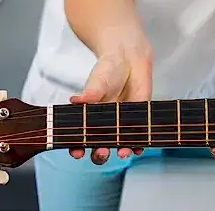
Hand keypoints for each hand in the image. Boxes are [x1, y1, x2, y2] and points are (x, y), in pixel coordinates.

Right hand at [69, 45, 152, 164]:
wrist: (129, 60)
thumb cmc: (107, 71)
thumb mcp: (97, 81)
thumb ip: (89, 93)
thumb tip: (76, 100)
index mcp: (89, 118)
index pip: (80, 138)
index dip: (77, 148)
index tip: (77, 151)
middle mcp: (104, 125)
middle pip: (99, 148)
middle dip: (99, 155)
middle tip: (101, 152)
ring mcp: (121, 125)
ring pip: (119, 146)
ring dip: (121, 152)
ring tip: (122, 152)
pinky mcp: (138, 121)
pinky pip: (138, 138)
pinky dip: (139, 145)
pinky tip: (138, 147)